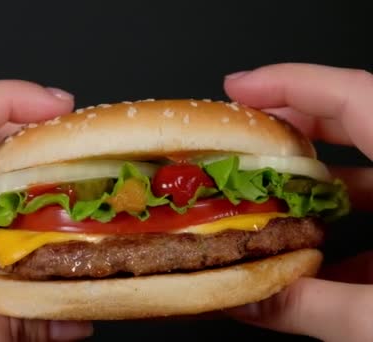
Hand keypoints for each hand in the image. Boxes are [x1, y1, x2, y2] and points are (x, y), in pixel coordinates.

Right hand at [223, 63, 372, 341]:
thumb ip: (310, 307)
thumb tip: (246, 300)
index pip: (357, 98)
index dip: (290, 84)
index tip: (240, 86)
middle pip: (359, 120)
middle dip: (293, 126)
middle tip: (243, 136)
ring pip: (370, 171)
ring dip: (316, 183)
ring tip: (268, 201)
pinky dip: (348, 225)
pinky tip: (320, 257)